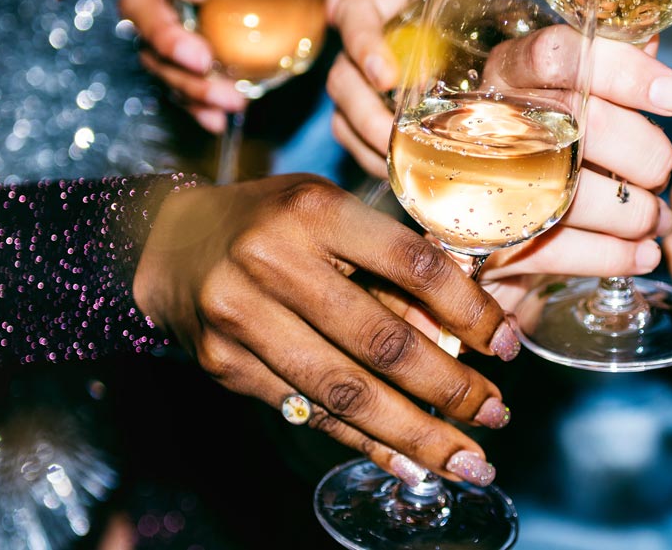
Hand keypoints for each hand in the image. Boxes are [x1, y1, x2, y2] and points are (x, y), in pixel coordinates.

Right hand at [122, 0, 245, 132]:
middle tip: (201, 59)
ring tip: (224, 99)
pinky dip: (194, 102)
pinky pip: (175, 77)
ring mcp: (166, 13)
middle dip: (168, 38)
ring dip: (186, 82)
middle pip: (141, 6)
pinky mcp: (181, 48)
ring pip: (153, 51)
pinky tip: (217, 118)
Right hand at [133, 174, 521, 486]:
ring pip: (346, 391)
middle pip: (380, 341)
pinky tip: (407, 461)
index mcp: (313, 210)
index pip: (411, 263)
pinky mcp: (223, 365)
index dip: (469, 309)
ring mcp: (241, 318)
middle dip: (450, 388)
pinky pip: (309, 413)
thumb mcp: (332, 216)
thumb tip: (462, 338)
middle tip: (496, 413)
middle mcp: (272, 262)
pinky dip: (365, 442)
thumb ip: (391, 268)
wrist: (164, 242)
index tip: (507, 344)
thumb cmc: (271, 222)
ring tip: (467, 460)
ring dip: (416, 434)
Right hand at [330, 19, 671, 288]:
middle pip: (582, 126)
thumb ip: (609, 62)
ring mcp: (481, 180)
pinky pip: (561, 250)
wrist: (470, 214)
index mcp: (511, 70)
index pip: (562, 53)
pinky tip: (641, 254)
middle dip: (643, 154)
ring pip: (577, 196)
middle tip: (660, 171)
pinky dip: (614, 255)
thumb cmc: (539, 139)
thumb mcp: (567, 90)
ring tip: (656, 220)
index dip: (625, 72)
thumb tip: (652, 37)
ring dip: (636, 214)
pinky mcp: (486, 238)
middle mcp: (490, 117)